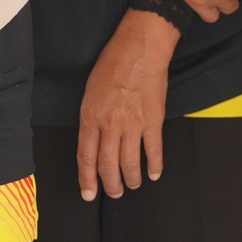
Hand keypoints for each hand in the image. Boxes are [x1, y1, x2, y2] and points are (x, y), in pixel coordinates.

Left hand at [78, 11, 176, 199]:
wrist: (140, 48)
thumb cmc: (113, 63)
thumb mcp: (90, 91)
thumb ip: (91, 118)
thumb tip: (95, 141)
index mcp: (91, 117)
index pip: (86, 157)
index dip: (87, 179)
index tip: (89, 194)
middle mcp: (110, 124)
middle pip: (107, 165)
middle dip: (110, 185)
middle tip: (114, 193)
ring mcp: (133, 124)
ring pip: (130, 163)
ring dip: (131, 179)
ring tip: (133, 185)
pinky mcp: (153, 120)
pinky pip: (153, 150)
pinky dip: (155, 165)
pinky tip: (154, 173)